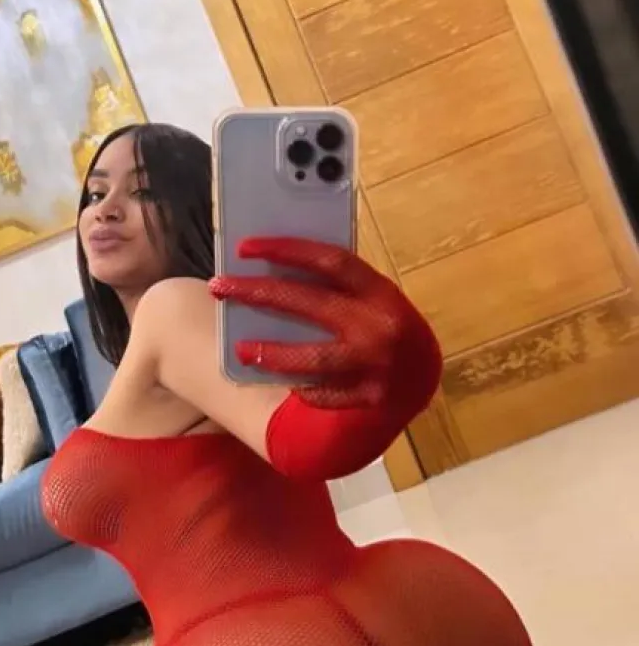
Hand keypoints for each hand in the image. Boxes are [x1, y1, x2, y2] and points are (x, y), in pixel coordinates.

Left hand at [209, 237, 441, 408]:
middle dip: (257, 293)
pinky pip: (320, 392)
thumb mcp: (374, 297)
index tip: (246, 247)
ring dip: (269, 354)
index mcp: (380, 291)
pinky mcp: (367, 398)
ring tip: (240, 349)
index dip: (285, 250)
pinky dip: (298, 384)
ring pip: (310, 360)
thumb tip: (277, 271)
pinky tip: (280, 377)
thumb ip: (339, 287)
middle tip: (220, 286)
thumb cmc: (390, 326)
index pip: (329, 260)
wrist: (424, 377)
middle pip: (308, 304)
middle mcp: (378, 326)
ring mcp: (374, 365)